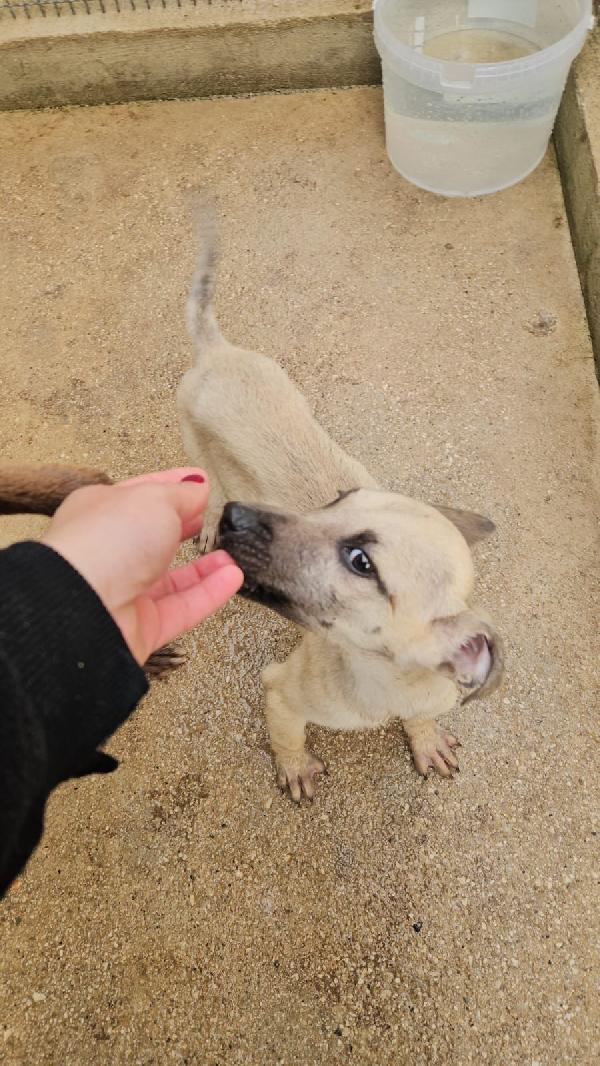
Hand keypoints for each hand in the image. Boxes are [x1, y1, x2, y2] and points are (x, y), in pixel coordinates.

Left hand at [42, 468, 242, 664]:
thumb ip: (182, 494)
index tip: (199, 482)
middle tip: (212, 519)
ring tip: (231, 553)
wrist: (84, 606)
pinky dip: (209, 593)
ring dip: (205, 566)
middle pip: (155, 539)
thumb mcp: (154, 499)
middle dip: (185, 528)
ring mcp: (125, 591)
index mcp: (101, 511)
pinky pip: (183, 608)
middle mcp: (110, 552)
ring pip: (172, 579)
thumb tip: (199, 488)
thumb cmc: (105, 542)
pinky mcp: (142, 626)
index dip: (172, 486)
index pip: (142, 494)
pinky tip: (232, 578)